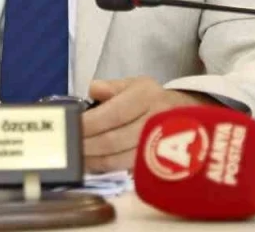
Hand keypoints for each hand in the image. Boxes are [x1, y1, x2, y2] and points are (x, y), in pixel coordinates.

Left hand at [81, 77, 212, 172]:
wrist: (187, 116)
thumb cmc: (152, 99)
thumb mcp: (134, 84)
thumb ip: (111, 87)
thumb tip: (93, 90)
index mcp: (146, 96)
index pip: (113, 113)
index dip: (89, 123)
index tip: (70, 127)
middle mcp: (153, 121)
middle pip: (114, 139)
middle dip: (86, 144)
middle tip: (66, 146)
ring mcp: (156, 146)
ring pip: (119, 158)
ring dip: (93, 160)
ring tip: (75, 157)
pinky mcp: (155, 164)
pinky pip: (126, 169)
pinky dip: (105, 168)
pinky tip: (91, 164)